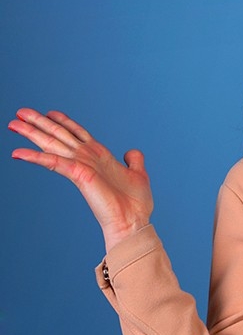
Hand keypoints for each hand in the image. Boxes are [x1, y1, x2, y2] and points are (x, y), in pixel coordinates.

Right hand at [9, 109, 153, 251]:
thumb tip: (131, 152)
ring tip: (13, 123)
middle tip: (20, 112)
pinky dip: (34, 156)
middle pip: (59, 134)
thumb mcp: (138, 175)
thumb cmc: (135, 205)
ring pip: (51, 143)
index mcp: (99, 155)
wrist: (133, 222)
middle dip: (39, 122)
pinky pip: (52, 162)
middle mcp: (87, 158)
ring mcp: (81, 165)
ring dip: (31, 132)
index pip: (77, 133)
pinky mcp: (78, 174)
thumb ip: (134, 160)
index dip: (63, 121)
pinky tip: (17, 152)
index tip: (50, 112)